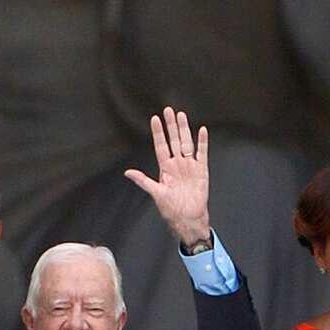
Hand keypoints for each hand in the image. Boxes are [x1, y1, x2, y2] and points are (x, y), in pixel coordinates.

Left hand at [124, 107, 210, 246]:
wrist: (188, 218)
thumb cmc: (172, 209)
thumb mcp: (156, 193)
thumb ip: (143, 180)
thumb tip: (127, 172)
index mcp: (165, 168)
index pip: (161, 146)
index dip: (158, 133)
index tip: (154, 119)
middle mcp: (177, 164)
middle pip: (173, 140)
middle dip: (171, 125)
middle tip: (168, 110)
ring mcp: (189, 166)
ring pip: (186, 143)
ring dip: (184, 129)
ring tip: (181, 115)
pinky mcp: (201, 171)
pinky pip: (202, 153)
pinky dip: (202, 142)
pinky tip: (201, 130)